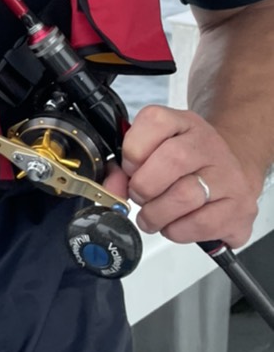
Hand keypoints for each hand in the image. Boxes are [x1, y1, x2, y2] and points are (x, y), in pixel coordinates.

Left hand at [103, 104, 261, 249]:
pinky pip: (200, 224)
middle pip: (172, 160)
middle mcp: (210, 145)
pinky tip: (175, 224)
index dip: (134, 150)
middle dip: (144, 186)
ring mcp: (229, 177)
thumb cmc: (188, 162)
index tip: (130, 168)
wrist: (234, 170)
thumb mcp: (156, 150)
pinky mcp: (240, 209)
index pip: (155, 121)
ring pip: (185, 196)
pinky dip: (177, 230)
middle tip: (139, 196)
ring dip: (156, 214)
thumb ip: (126, 167)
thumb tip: (111, 190)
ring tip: (152, 216)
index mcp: (184, 123)